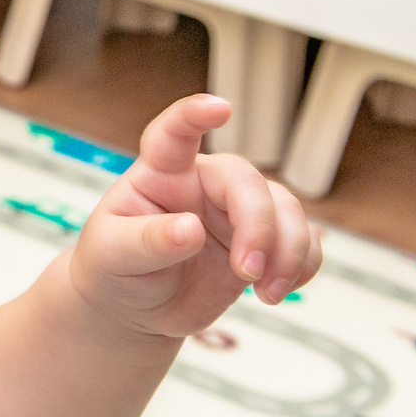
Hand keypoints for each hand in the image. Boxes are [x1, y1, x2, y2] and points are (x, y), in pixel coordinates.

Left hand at [71, 95, 322, 339]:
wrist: (133, 308)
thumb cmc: (114, 268)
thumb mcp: (113, 255)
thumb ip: (148, 240)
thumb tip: (190, 229)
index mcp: (160, 175)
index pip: (173, 134)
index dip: (194, 114)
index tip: (220, 108)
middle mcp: (202, 185)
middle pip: (247, 182)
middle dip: (259, 226)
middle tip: (248, 271)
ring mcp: (235, 213)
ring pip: (285, 208)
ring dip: (289, 250)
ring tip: (267, 292)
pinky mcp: (261, 243)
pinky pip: (301, 240)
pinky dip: (302, 265)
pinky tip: (277, 290)